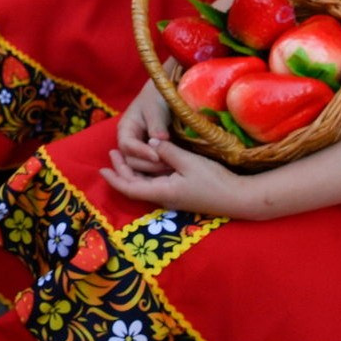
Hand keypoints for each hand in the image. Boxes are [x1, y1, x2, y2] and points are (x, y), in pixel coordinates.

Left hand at [102, 139, 256, 216]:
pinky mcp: (180, 195)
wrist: (238, 198)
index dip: (115, 178)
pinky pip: (155, 184)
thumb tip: (150, 141)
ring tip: (124, 156)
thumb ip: (167, 152)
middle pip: (134, 187)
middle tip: (111, 154)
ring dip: (132, 172)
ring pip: (144, 185)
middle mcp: (163, 198)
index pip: (130, 188)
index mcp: (162, 192)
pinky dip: (146, 174)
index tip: (102, 169)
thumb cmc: (214, 180)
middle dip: (121, 171)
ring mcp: (172, 198)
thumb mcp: (189, 162)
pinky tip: (147, 163)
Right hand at [113, 81, 172, 174]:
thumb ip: (157, 125)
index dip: (141, 152)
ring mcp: (137, 151)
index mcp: (125, 129)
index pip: (127, 145)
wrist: (163, 98)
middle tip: (169, 164)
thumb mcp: (155, 108)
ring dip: (155, 170)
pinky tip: (173, 169)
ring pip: (140, 168)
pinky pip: (150, 168)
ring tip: (173, 168)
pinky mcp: (148, 156)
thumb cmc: (156, 99)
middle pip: (131, 161)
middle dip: (149, 165)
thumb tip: (160, 140)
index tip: (157, 156)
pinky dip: (159, 171)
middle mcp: (128, 143)